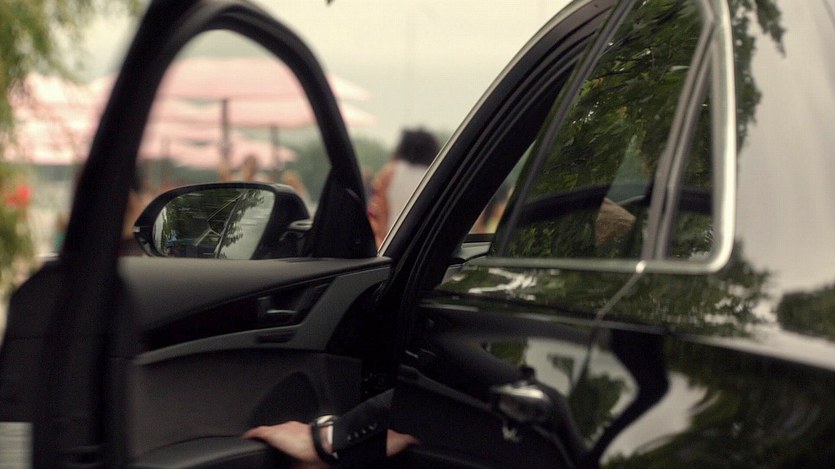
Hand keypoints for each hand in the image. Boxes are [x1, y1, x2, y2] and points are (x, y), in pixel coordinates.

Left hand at [244, 421, 417, 467]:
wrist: (326, 446)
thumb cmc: (341, 447)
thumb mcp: (364, 446)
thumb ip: (388, 442)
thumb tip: (412, 440)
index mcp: (320, 433)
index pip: (312, 431)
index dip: (306, 435)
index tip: (303, 439)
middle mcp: (303, 431)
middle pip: (292, 432)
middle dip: (285, 436)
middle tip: (278, 442)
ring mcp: (288, 433)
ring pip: (276, 433)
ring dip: (268, 437)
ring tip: (258, 439)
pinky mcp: (275, 435)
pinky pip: (261, 433)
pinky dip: (254, 435)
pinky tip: (248, 436)